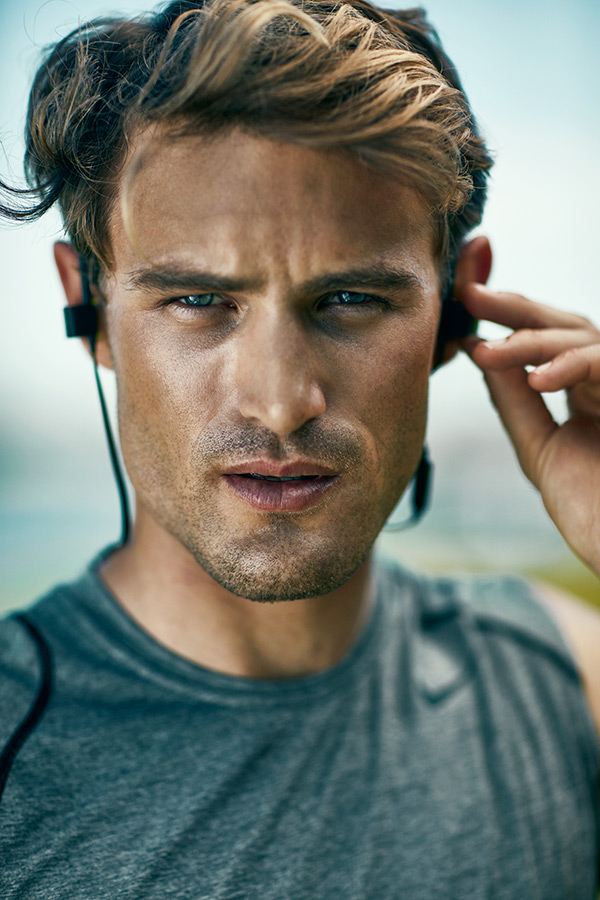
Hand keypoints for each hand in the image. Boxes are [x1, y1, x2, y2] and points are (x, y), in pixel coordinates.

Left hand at [459, 283, 599, 576]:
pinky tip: (538, 377)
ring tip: (487, 350)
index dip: (506, 316)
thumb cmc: (592, 510)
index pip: (545, 339)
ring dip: (531, 338)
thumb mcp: (540, 447)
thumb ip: (513, 399)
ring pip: (582, 335)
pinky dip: (571, 365)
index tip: (462, 300)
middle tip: (468, 293)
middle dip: (514, 305)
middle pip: (564, 322)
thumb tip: (478, 348)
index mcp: (587, 390)